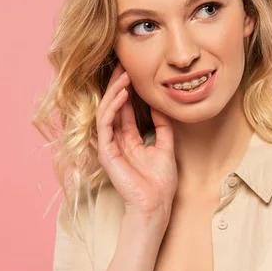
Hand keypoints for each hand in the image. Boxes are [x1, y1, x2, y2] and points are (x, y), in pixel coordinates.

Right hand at [96, 63, 177, 221]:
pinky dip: (112, 108)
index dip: (127, 90)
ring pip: (106, 112)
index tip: (132, 71)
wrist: (156, 205)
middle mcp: (116, 140)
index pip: (124, 109)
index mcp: (128, 139)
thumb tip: (159, 105)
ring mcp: (109, 146)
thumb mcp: (166, 146)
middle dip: (117, 85)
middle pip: (113, 106)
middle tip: (122, 65)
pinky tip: (121, 95)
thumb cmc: (160, 182)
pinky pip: (105, 124)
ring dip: (114, 92)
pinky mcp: (106, 151)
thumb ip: (162, 126)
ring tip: (124, 75)